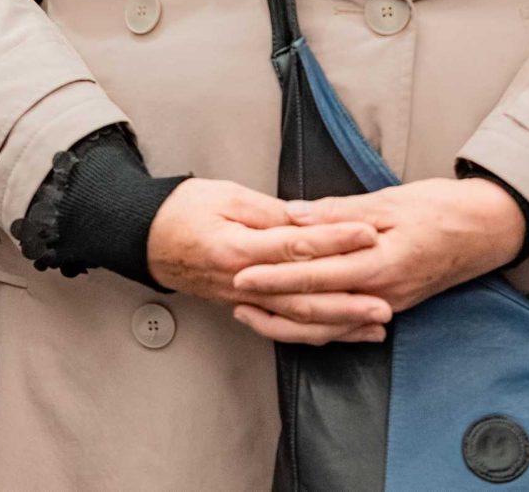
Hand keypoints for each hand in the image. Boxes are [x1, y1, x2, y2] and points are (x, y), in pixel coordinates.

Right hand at [146, 178, 390, 344]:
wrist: (144, 238)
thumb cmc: (182, 210)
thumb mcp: (224, 196)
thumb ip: (268, 212)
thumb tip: (307, 221)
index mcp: (238, 248)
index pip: (295, 246)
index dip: (334, 240)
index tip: (367, 233)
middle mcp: (242, 282)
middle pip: (302, 295)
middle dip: (347, 300)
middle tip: (385, 300)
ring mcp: (243, 300)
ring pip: (297, 320)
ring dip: (339, 324)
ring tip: (375, 324)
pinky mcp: (243, 308)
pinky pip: (284, 327)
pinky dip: (316, 333)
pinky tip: (343, 333)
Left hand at [237, 178, 526, 322]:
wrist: (488, 229)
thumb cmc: (441, 208)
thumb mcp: (389, 201)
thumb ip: (338, 213)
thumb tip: (292, 217)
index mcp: (380, 262)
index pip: (316, 274)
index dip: (275, 275)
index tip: (241, 273)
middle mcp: (383, 291)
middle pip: (316, 305)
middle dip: (271, 302)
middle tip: (231, 294)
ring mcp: (390, 303)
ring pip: (329, 322)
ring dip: (288, 320)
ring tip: (251, 311)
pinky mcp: (394, 304)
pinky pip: (347, 321)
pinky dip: (317, 324)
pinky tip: (293, 320)